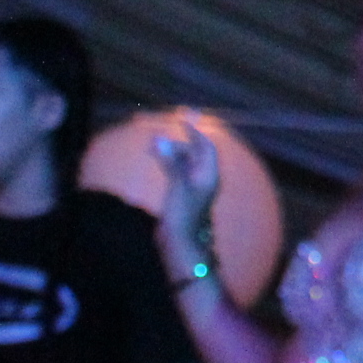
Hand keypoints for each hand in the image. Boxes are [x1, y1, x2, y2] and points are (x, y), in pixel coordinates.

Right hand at [153, 121, 220, 249]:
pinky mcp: (183, 195)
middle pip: (194, 154)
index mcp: (210, 174)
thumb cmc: (184, 213)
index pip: (206, 147)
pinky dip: (169, 164)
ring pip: (185, 163)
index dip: (195, 132)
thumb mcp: (177, 185)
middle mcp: (205, 179)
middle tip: (156, 139)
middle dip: (177, 144)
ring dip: (171, 154)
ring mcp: (194, 187)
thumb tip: (160, 140)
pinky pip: (178, 173)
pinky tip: (159, 161)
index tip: (182, 120)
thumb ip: (170, 162)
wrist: (180, 241)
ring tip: (152, 148)